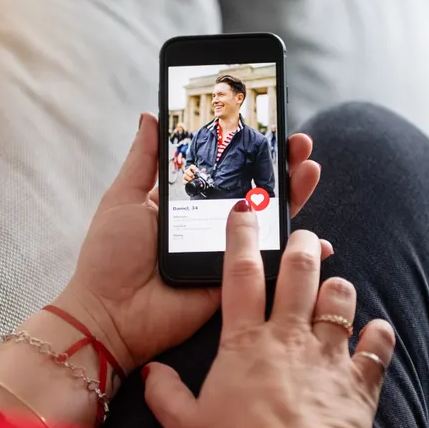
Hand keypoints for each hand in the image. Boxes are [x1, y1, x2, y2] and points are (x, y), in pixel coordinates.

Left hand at [54, 114, 323, 373]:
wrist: (109, 312)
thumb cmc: (110, 256)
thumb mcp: (125, 197)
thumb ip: (144, 159)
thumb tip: (151, 115)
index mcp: (186, 204)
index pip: (226, 170)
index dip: (249, 150)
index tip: (270, 126)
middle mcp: (210, 226)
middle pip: (256, 192)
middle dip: (282, 166)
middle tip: (300, 144)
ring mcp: (226, 254)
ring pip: (270, 224)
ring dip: (295, 197)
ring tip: (309, 170)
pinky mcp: (235, 282)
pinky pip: (271, 266)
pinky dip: (298, 256)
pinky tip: (319, 240)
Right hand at [141, 204, 396, 427]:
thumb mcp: (187, 427)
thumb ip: (165, 395)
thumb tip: (150, 374)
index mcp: (244, 342)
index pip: (240, 275)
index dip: (240, 238)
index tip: (244, 210)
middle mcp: (289, 337)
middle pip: (298, 273)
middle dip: (300, 245)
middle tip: (301, 234)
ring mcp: (328, 355)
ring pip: (339, 300)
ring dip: (338, 287)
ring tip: (335, 283)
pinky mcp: (359, 381)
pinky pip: (376, 346)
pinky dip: (378, 335)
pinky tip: (375, 332)